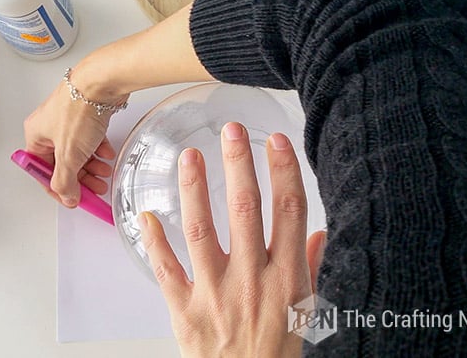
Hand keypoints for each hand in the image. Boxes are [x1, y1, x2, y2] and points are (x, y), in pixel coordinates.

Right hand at [23, 67, 126, 206]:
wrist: (102, 82)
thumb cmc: (78, 109)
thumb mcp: (69, 155)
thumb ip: (66, 181)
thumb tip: (66, 197)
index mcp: (36, 136)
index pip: (43, 171)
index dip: (59, 188)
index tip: (75, 200)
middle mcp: (49, 127)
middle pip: (63, 163)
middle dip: (80, 178)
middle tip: (94, 190)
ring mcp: (68, 120)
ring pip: (78, 151)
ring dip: (92, 166)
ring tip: (104, 173)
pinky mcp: (86, 115)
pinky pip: (90, 139)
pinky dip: (99, 150)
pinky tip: (107, 154)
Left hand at [139, 122, 326, 357]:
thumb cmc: (279, 351)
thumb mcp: (307, 310)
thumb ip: (311, 268)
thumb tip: (319, 232)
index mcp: (286, 278)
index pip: (289, 212)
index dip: (284, 172)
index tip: (276, 142)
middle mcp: (251, 280)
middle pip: (246, 210)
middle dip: (239, 165)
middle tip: (232, 131)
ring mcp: (215, 293)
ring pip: (201, 231)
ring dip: (194, 190)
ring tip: (190, 157)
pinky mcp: (185, 310)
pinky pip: (166, 270)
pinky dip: (154, 242)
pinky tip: (146, 215)